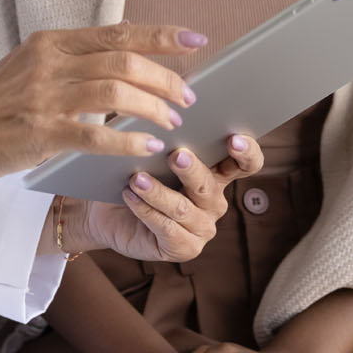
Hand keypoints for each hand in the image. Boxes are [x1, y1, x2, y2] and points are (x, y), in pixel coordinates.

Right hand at [0, 22, 203, 179]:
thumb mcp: (30, 64)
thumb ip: (73, 57)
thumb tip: (124, 45)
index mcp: (50, 42)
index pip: (117, 32)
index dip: (161, 35)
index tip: (196, 39)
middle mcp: (49, 63)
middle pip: (124, 61)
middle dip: (164, 79)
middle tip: (187, 96)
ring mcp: (44, 97)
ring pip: (116, 94)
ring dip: (152, 108)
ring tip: (171, 121)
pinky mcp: (41, 132)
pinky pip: (96, 135)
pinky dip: (128, 140)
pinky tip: (147, 146)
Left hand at [79, 135, 263, 261]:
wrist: (106, 211)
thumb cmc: (133, 173)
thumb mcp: (151, 151)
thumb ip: (167, 132)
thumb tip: (167, 104)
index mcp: (216, 172)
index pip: (247, 163)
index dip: (246, 152)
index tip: (233, 139)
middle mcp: (213, 200)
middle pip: (209, 184)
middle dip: (192, 169)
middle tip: (176, 154)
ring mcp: (201, 227)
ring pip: (183, 208)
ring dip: (157, 192)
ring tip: (136, 178)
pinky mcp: (184, 248)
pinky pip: (167, 229)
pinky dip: (146, 210)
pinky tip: (129, 195)